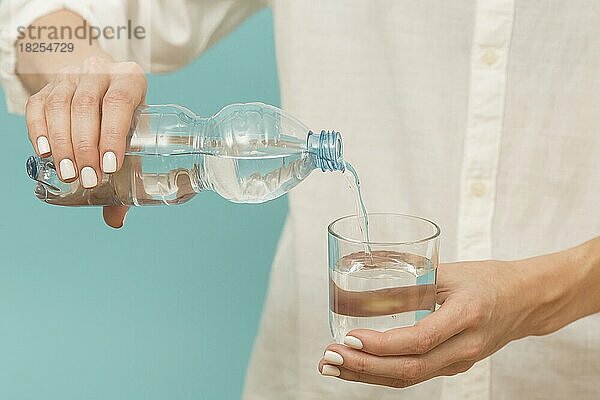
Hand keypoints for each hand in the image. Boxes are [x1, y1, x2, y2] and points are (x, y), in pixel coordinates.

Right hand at [25, 56, 146, 227]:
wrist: (104, 86)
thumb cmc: (127, 119)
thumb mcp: (135, 136)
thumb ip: (129, 174)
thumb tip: (116, 220)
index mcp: (130, 79)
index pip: (119, 102)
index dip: (112, 134)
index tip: (110, 167)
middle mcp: (99, 71)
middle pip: (87, 106)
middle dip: (85, 146)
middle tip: (87, 179)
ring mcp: (71, 75)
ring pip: (60, 105)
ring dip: (62, 143)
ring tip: (69, 174)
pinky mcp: (48, 86)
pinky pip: (37, 105)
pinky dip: (39, 130)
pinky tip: (45, 153)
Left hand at [318, 259, 544, 387]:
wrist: (525, 301)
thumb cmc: (488, 280)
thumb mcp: (451, 271)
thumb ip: (412, 274)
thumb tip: (364, 268)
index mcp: (466, 316)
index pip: (420, 340)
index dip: (382, 344)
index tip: (350, 338)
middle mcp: (464, 347)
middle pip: (410, 369)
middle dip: (364, 367)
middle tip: (329, 358)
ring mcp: (460, 362)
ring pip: (409, 377)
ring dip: (367, 375)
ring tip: (332, 367)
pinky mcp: (452, 365)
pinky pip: (415, 375)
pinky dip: (383, 373)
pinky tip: (358, 368)